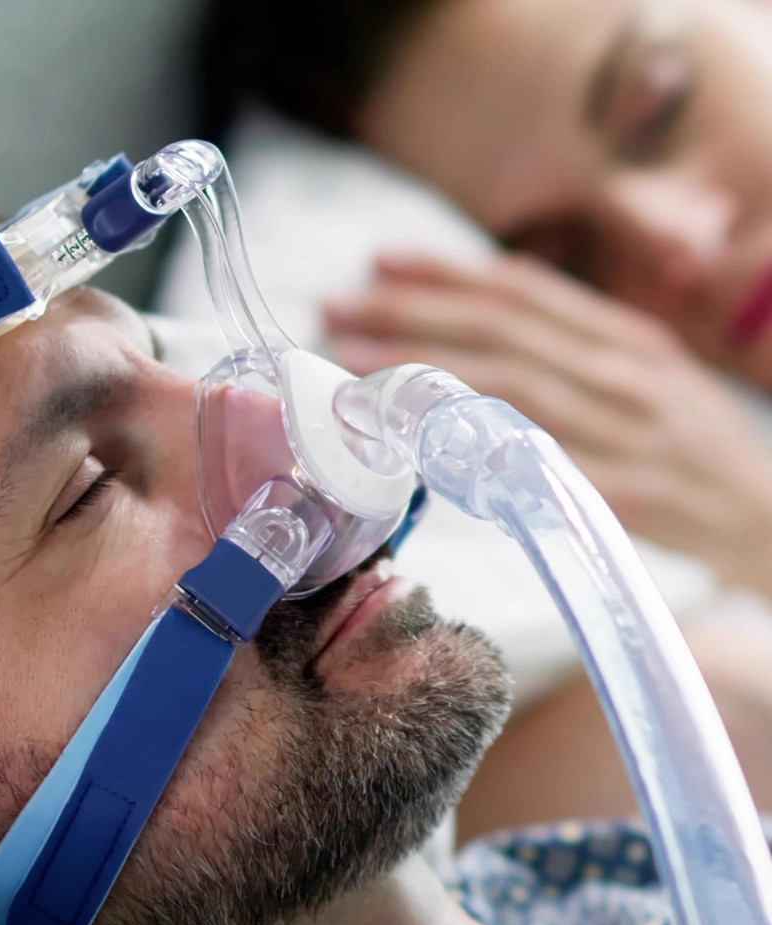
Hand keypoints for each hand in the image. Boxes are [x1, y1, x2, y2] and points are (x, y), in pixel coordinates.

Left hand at [324, 252, 771, 597]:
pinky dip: (477, 451)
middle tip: (338, 308)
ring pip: (510, 391)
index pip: (525, 290)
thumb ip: (571, 351)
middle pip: (503, 332)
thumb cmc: (690, 446)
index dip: (448, 273)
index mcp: (627, 336)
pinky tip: (417, 445)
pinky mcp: (625, 497)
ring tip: (354, 364)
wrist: (770, 520)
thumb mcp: (645, 377)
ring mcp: (626, 433)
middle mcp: (624, 372)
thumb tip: (480, 331)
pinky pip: (539, 466)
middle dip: (412, 316)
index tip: (380, 261)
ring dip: (424, 374)